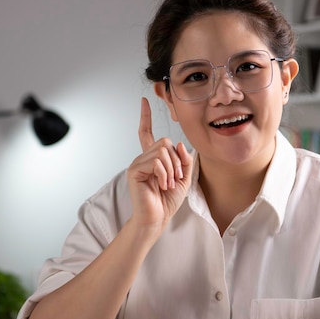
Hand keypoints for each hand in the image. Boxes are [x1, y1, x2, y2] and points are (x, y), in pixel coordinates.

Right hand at [127, 97, 193, 232]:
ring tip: (168, 184)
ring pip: (162, 151)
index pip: (147, 133)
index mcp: (153, 158)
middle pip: (164, 142)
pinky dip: (164, 173)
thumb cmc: (168, 201)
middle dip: (176, 160)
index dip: (145, 117)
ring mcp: (137, 163)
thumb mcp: (184, 177)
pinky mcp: (135, 170)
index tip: (144, 101)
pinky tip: (162, 185)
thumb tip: (178, 143)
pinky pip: (156, 162)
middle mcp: (143, 158)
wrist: (158, 218)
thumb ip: (184, 159)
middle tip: (174, 178)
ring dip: (171, 169)